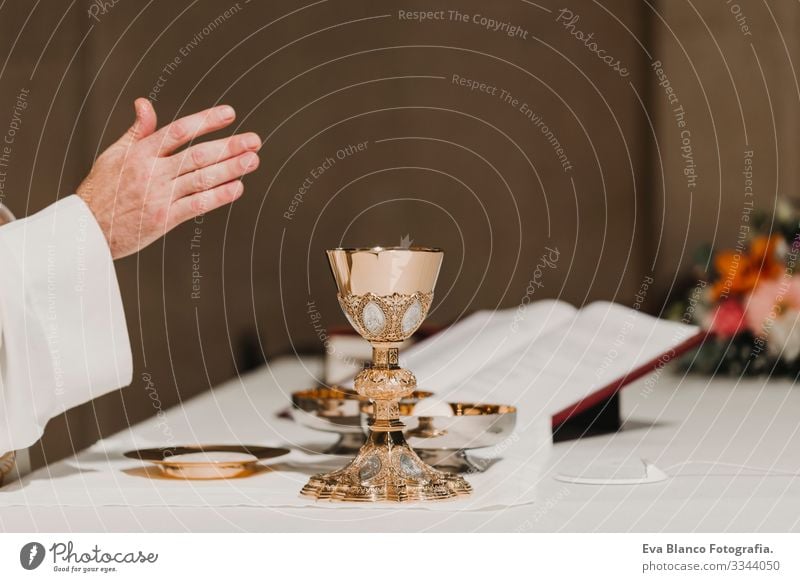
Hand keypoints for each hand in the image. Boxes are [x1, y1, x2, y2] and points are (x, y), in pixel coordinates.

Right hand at [76, 98, 260, 258]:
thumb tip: (144, 103)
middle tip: (254, 140)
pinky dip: (218, 196)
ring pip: (201, 178)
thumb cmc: (102, 189)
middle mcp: (152, 172)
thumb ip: (137, 131)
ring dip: (230, 169)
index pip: (179, 130)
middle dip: (229, 146)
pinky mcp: (164, 219)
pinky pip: (197, 205)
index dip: (206, 121)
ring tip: (252, 160)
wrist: (87, 229)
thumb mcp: (114, 154)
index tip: (230, 113)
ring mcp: (159, 196)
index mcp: (140, 153)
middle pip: (197, 155)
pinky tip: (237, 187)